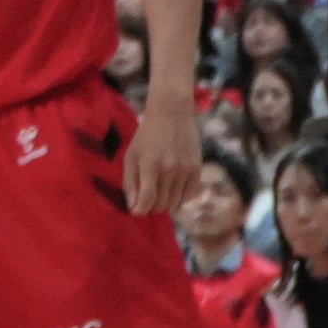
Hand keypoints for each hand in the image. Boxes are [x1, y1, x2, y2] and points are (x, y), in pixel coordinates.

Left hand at [129, 89, 202, 221]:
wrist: (172, 115)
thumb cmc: (146, 136)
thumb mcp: (131, 155)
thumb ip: (130, 181)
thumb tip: (132, 207)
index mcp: (150, 165)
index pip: (147, 198)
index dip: (140, 209)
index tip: (136, 212)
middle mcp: (170, 169)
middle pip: (161, 203)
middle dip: (150, 206)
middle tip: (145, 200)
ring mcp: (185, 170)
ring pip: (175, 202)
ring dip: (164, 203)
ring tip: (157, 193)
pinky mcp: (197, 170)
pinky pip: (188, 195)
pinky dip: (179, 198)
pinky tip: (171, 190)